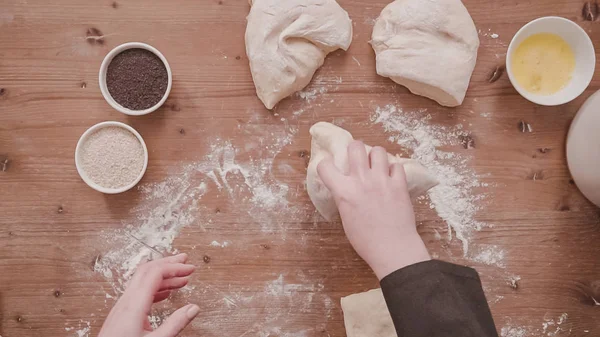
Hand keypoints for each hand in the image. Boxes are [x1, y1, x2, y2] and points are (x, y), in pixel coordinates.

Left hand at [99, 253, 199, 336]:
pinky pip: (138, 292)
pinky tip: (165, 294)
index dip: (174, 267)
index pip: (155, 273)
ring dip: (163, 276)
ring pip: (142, 280)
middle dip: (168, 263)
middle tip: (185, 262)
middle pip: (147, 270)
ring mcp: (121, 307)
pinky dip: (155, 287)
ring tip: (181, 279)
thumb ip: (175, 324)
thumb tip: (193, 308)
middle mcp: (125, 302)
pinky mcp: (121, 314)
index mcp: (134, 305)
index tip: (190, 268)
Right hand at [317, 140, 430, 279]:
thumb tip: (346, 187)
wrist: (393, 248)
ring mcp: (382, 180)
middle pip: (355, 146)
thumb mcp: (346, 217)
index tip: (331, 167)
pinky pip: (397, 165)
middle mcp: (362, 180)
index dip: (326, 164)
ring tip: (377, 166)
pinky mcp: (400, 184)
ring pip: (378, 150)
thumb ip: (344, 197)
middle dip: (355, 150)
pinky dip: (393, 169)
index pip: (325, 166)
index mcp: (344, 191)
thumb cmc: (365, 240)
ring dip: (376, 157)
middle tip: (358, 160)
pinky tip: (392, 178)